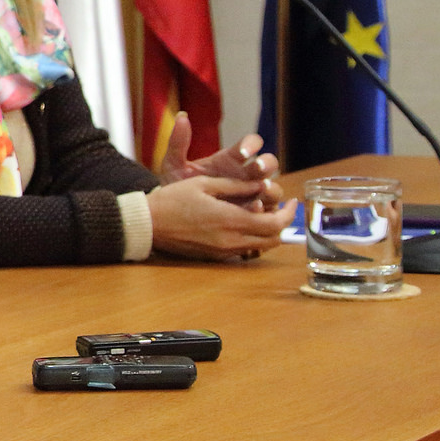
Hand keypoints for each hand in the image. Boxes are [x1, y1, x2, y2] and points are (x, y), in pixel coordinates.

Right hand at [148, 175, 297, 259]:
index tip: (292, 202)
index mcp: (230, 220)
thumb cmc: (172, 200)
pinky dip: (251, 239)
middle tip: (280, 208)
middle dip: (281, 224)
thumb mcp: (204, 184)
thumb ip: (236, 185)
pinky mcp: (214, 256)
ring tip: (262, 214)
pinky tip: (242, 223)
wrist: (147, 224)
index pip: (274, 224)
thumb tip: (261, 184)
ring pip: (260, 248)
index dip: (288, 214)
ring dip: (267, 232)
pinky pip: (243, 251)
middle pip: (273, 240)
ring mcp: (223, 251)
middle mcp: (230, 240)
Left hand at [158, 113, 282, 210]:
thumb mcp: (174, 165)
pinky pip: (266, 212)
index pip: (250, 144)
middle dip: (266, 164)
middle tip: (257, 168)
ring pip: (273, 188)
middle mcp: (245, 175)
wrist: (172, 213)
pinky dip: (264, 211)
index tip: (243, 152)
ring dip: (270, 188)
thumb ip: (178, 143)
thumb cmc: (177, 185)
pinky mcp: (252, 214)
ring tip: (261, 190)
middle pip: (268, 164)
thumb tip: (181, 116)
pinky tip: (255, 211)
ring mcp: (251, 194)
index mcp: (230, 159)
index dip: (251, 145)